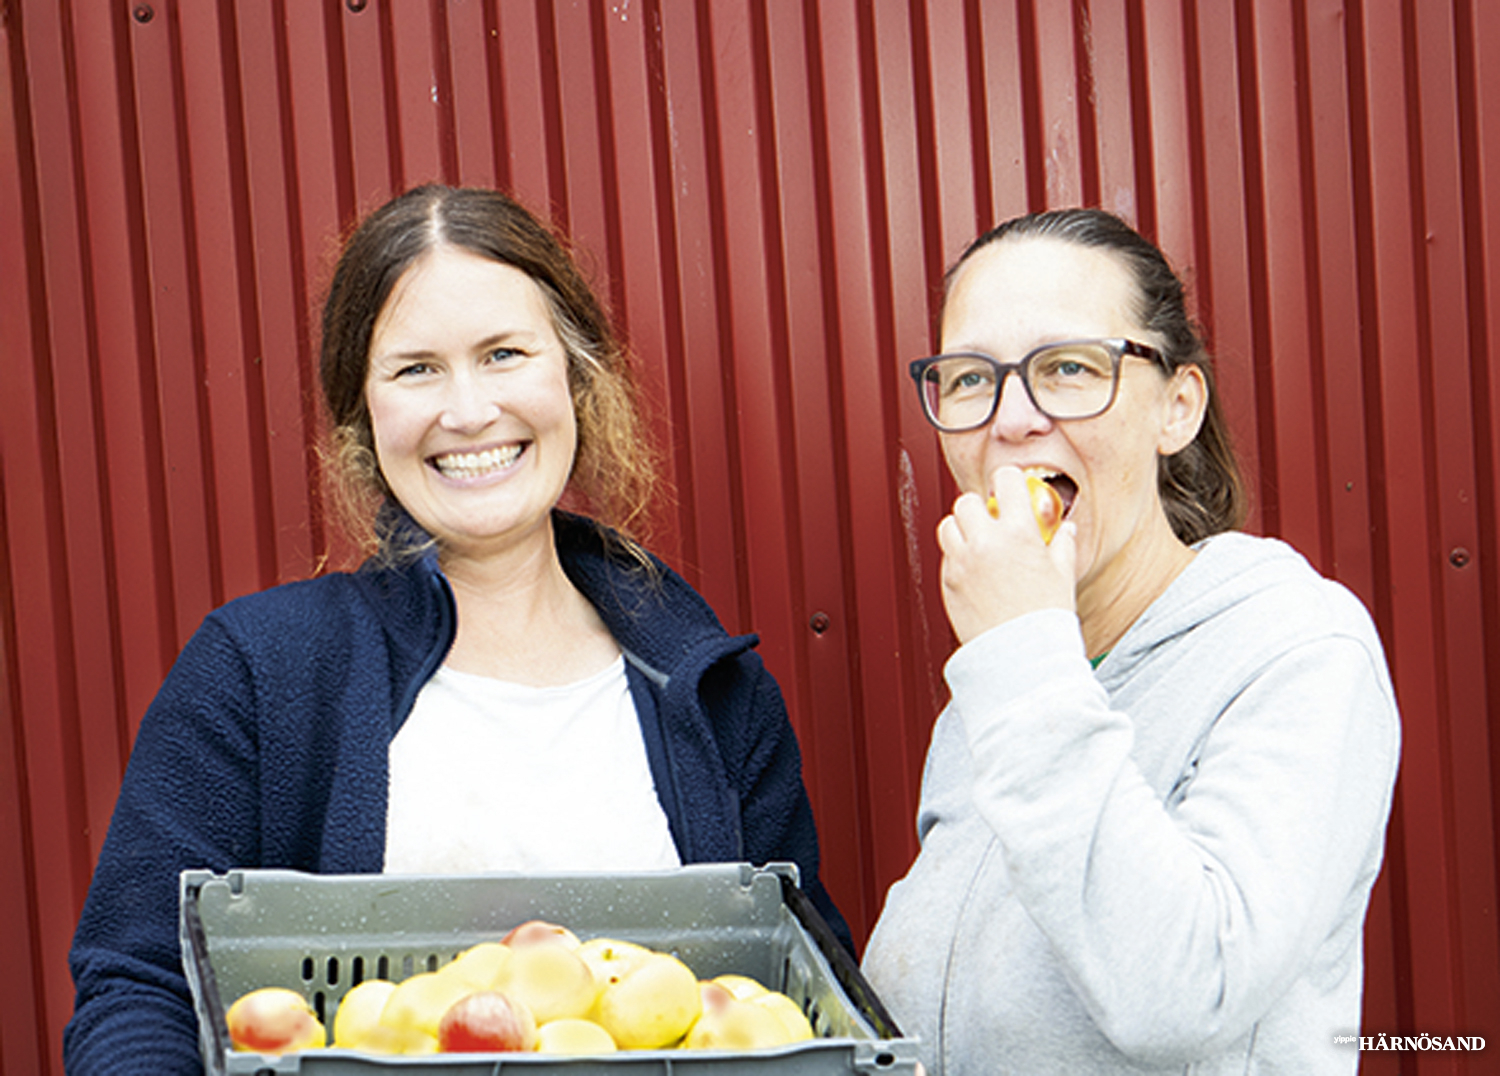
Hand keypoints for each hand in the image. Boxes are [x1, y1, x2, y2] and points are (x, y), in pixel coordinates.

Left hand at [937, 465, 1076, 644]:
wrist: (1021, 657)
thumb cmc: (1045, 618)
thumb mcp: (1063, 576)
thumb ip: (1062, 545)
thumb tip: (1066, 530)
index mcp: (1018, 533)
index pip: (1005, 481)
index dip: (1008, 481)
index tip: (1011, 488)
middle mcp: (985, 542)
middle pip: (966, 501)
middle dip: (979, 508)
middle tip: (992, 521)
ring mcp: (962, 562)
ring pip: (948, 526)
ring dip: (962, 529)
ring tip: (980, 544)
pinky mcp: (948, 582)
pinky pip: (947, 556)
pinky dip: (958, 557)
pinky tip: (976, 571)